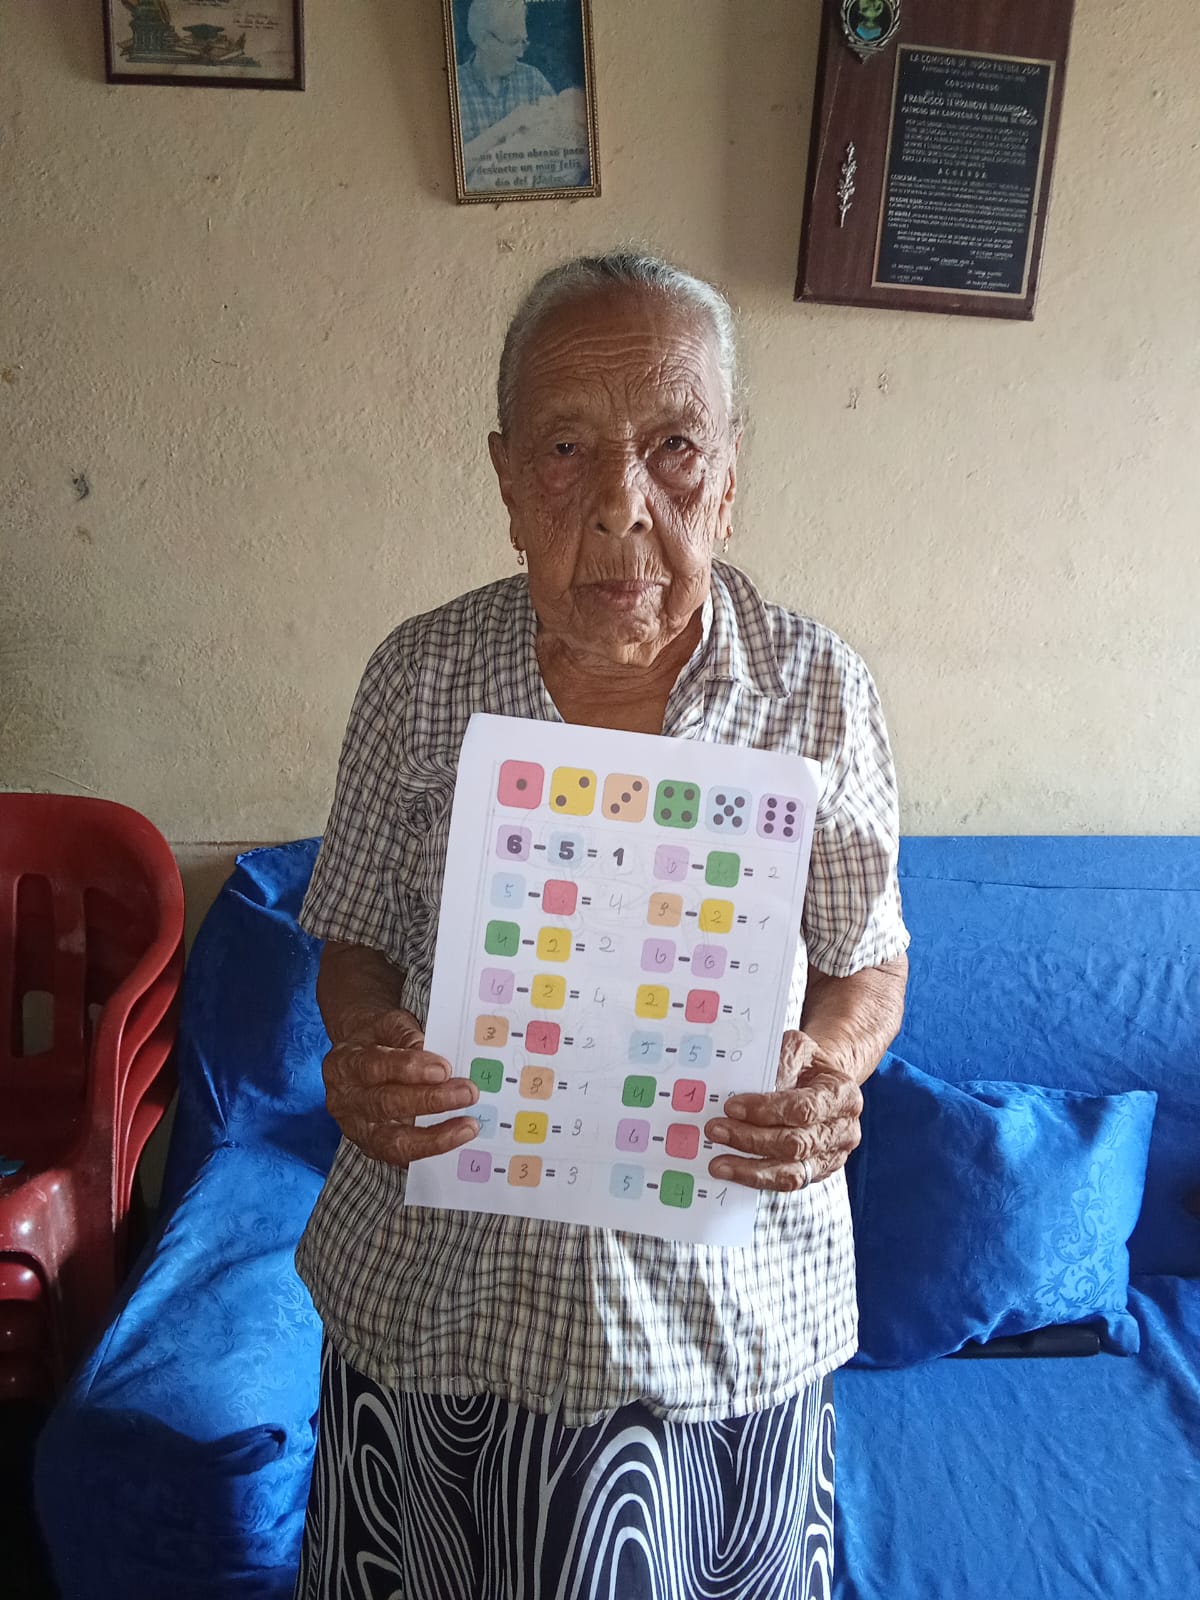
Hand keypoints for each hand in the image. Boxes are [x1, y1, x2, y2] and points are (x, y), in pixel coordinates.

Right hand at [322, 1008, 478, 1165]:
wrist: (357, 1056)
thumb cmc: (378, 1039)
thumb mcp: (388, 1024)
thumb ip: (406, 1035)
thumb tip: (431, 1053)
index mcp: (344, 1064)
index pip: (375, 1066)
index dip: (409, 1068)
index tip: (444, 1069)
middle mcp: (345, 1100)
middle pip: (385, 1104)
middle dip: (430, 1100)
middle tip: (467, 1093)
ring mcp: (356, 1128)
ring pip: (392, 1140)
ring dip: (434, 1136)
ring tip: (468, 1126)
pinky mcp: (371, 1147)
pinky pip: (402, 1156)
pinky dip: (430, 1150)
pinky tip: (455, 1140)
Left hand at [704, 1030, 862, 1192]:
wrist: (822, 1083)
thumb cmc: (806, 1065)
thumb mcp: (797, 1049)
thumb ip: (780, 1063)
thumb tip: (753, 1087)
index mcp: (842, 1095)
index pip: (804, 1108)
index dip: (767, 1110)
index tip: (732, 1107)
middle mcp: (843, 1130)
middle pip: (795, 1144)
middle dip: (751, 1139)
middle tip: (715, 1130)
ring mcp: (833, 1156)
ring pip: (792, 1173)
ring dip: (751, 1169)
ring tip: (718, 1164)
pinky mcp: (818, 1173)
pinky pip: (788, 1184)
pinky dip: (758, 1180)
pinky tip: (734, 1171)